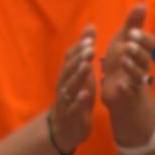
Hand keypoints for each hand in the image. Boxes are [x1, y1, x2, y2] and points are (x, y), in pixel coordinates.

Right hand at [49, 26, 96, 154]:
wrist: (66, 128)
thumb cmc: (76, 96)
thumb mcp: (81, 74)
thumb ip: (84, 53)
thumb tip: (90, 27)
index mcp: (67, 74)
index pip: (70, 57)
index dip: (79, 47)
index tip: (90, 36)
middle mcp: (64, 84)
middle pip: (69, 69)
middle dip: (79, 58)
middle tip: (91, 48)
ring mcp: (66, 99)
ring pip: (70, 86)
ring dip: (78, 75)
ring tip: (87, 66)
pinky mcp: (70, 115)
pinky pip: (73, 107)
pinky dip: (79, 100)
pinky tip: (86, 93)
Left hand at [100, 3, 154, 110]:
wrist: (116, 88)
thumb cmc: (121, 60)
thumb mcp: (124, 40)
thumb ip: (133, 24)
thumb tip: (143, 4)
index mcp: (141, 51)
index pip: (149, 44)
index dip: (142, 39)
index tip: (131, 32)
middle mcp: (141, 66)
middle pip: (145, 59)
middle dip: (137, 52)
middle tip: (128, 45)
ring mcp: (135, 81)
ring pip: (139, 76)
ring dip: (132, 68)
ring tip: (123, 60)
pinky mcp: (127, 94)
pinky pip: (131, 93)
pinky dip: (126, 89)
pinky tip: (120, 84)